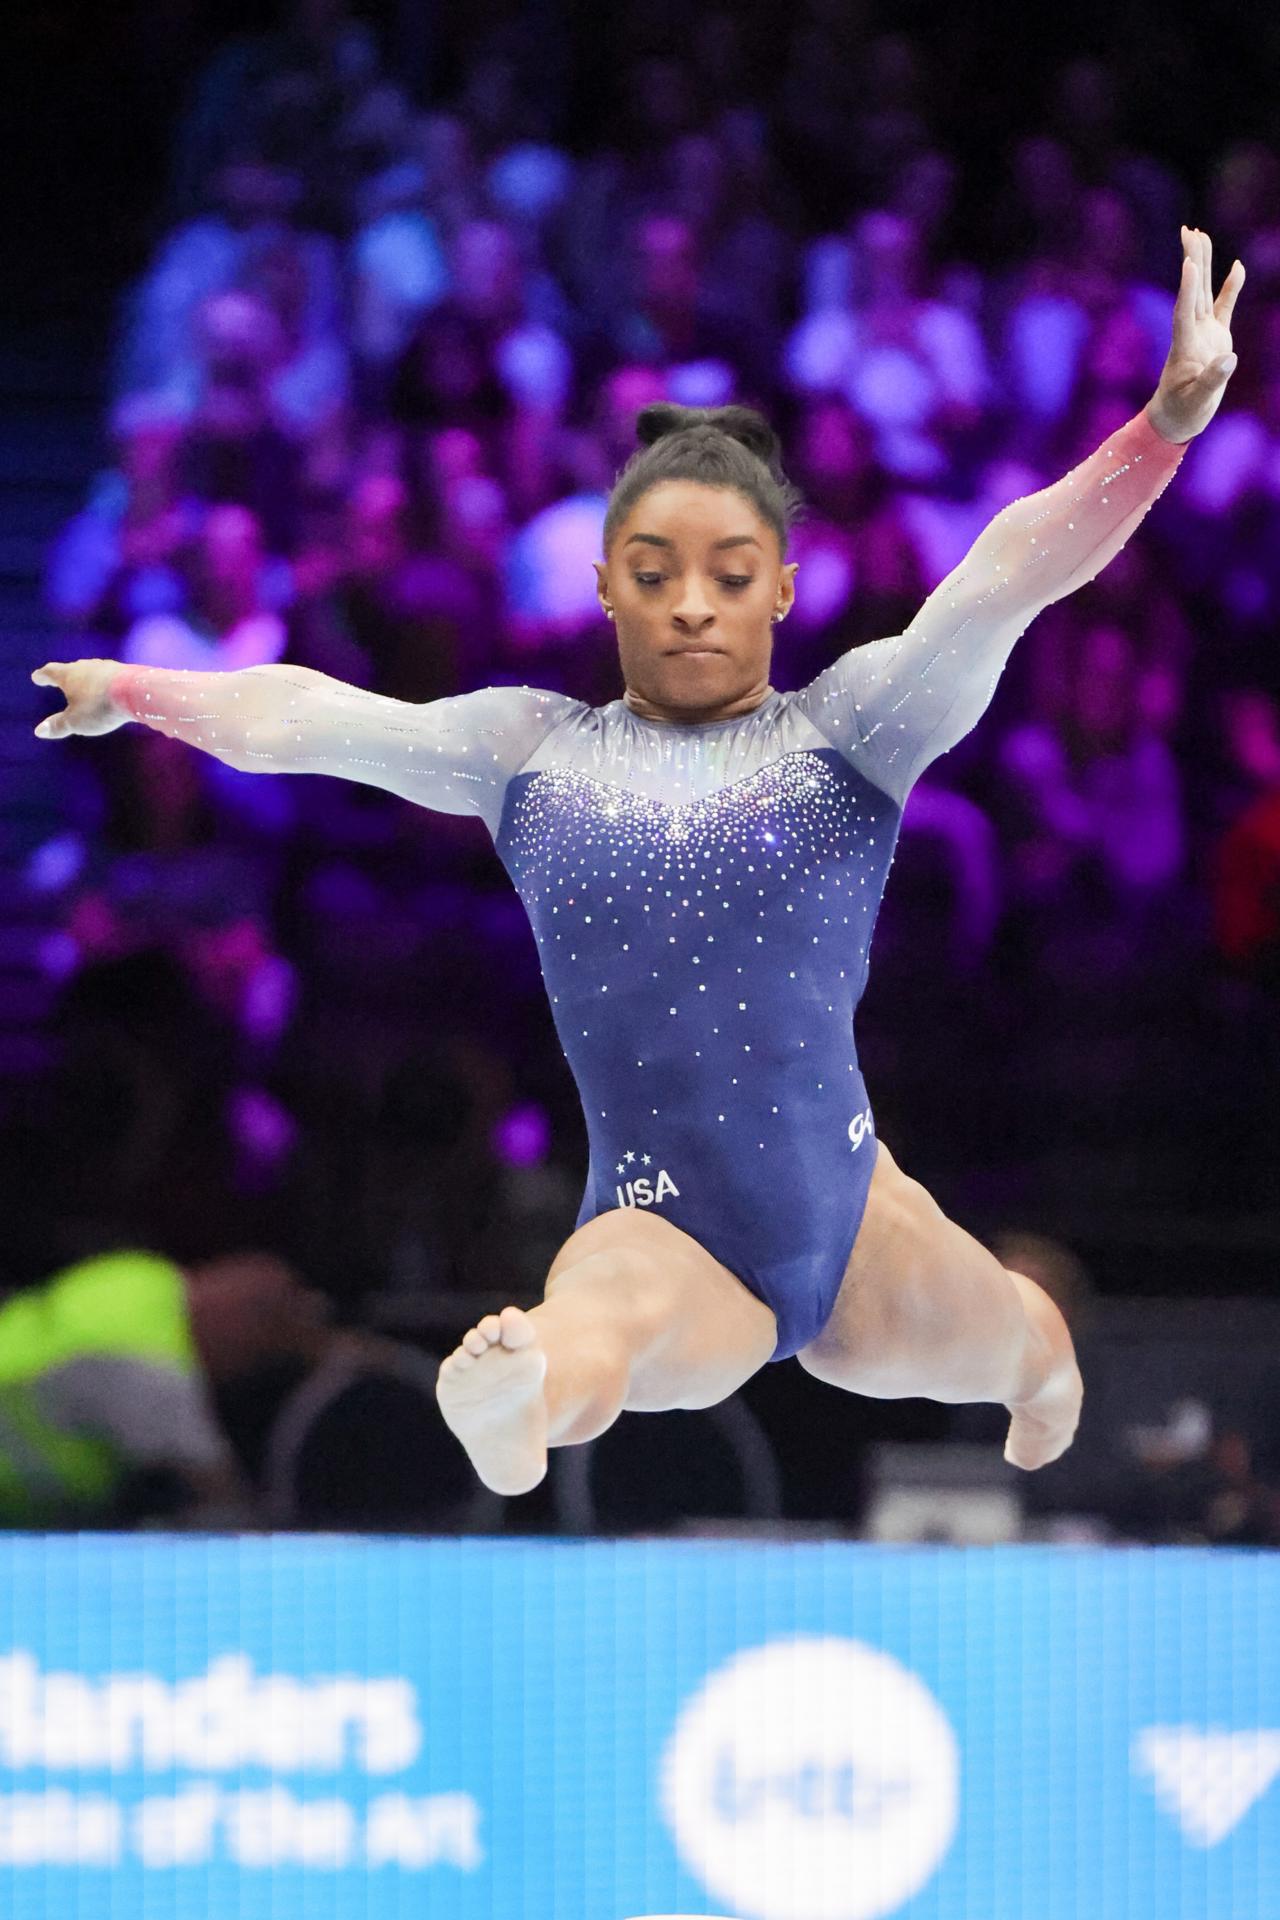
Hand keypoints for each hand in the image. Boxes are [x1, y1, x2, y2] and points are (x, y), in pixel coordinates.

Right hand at [31, 658, 129, 737]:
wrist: (137, 692)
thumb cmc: (100, 707)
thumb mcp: (76, 721)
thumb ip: (58, 725)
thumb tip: (39, 731)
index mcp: (69, 675)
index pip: (51, 672)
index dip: (43, 676)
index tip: (36, 677)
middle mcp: (86, 666)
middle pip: (72, 668)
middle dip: (65, 675)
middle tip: (59, 678)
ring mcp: (107, 667)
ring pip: (92, 671)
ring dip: (86, 678)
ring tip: (84, 683)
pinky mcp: (125, 671)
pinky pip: (110, 676)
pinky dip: (105, 682)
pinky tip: (109, 687)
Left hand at [1146, 225, 1244, 442]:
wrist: (1177, 418)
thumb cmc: (1183, 411)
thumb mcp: (1198, 399)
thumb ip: (1213, 379)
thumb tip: (1230, 358)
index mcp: (1184, 346)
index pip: (1185, 311)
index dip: (1188, 288)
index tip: (1187, 264)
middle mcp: (1192, 333)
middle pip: (1192, 291)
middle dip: (1191, 260)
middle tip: (1189, 231)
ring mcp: (1204, 333)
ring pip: (1204, 292)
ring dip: (1203, 263)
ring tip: (1201, 234)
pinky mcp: (1215, 337)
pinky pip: (1223, 307)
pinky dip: (1230, 288)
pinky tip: (1236, 266)